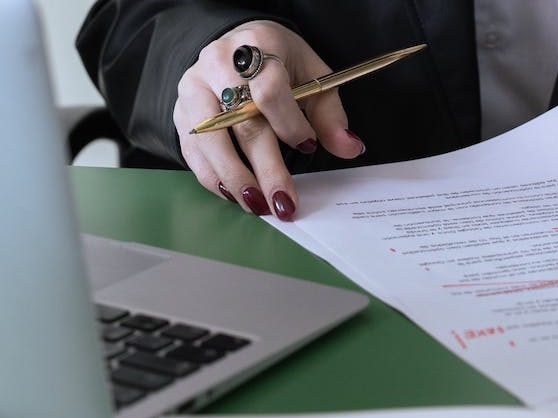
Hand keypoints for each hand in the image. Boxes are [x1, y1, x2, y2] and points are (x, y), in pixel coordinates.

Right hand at [173, 20, 365, 220]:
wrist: (240, 46)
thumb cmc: (281, 63)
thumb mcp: (314, 77)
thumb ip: (331, 115)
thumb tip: (350, 147)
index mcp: (257, 45)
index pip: (269, 90)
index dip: (289, 124)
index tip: (308, 146)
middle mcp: (218, 63)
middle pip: (240, 122)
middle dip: (264, 168)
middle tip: (282, 202)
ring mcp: (193, 87)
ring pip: (209, 139)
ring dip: (234, 178)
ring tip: (258, 205)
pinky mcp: (180, 110)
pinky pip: (191, 149)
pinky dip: (212, 176)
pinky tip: (234, 195)